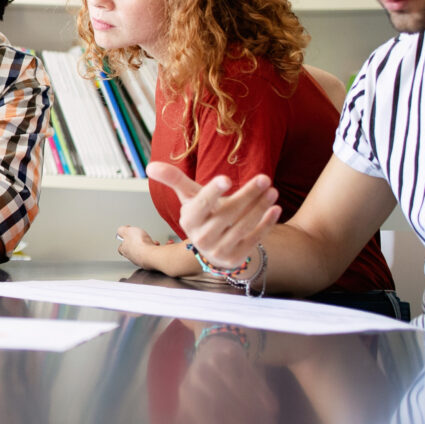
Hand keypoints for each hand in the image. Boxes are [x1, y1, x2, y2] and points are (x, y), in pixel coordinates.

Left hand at [116, 225, 175, 272]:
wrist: (153, 255)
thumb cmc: (140, 244)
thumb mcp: (127, 231)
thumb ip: (122, 230)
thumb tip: (121, 230)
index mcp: (126, 250)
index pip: (121, 247)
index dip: (125, 241)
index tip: (128, 236)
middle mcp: (134, 257)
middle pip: (136, 249)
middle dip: (142, 242)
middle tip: (145, 237)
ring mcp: (145, 260)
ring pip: (149, 252)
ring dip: (153, 245)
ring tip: (155, 242)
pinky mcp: (155, 261)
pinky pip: (161, 253)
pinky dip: (164, 248)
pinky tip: (167, 243)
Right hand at [145, 163, 279, 273]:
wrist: (213, 247)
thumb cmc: (203, 215)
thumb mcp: (189, 197)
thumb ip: (174, 180)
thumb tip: (150, 166)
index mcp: (189, 220)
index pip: (200, 205)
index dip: (212, 192)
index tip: (226, 179)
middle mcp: (202, 237)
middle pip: (227, 213)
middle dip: (247, 195)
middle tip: (264, 178)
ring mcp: (219, 249)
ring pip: (242, 225)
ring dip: (259, 207)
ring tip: (272, 191)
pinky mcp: (236, 257)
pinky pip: (253, 239)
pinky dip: (265, 224)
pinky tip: (275, 209)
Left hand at [178, 331, 278, 423]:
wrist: (214, 348)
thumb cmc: (200, 386)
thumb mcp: (187, 405)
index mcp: (187, 390)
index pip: (196, 409)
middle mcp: (198, 375)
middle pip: (220, 401)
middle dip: (239, 422)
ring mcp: (216, 363)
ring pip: (236, 389)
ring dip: (253, 410)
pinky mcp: (233, 354)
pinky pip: (249, 375)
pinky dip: (260, 392)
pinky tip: (271, 408)